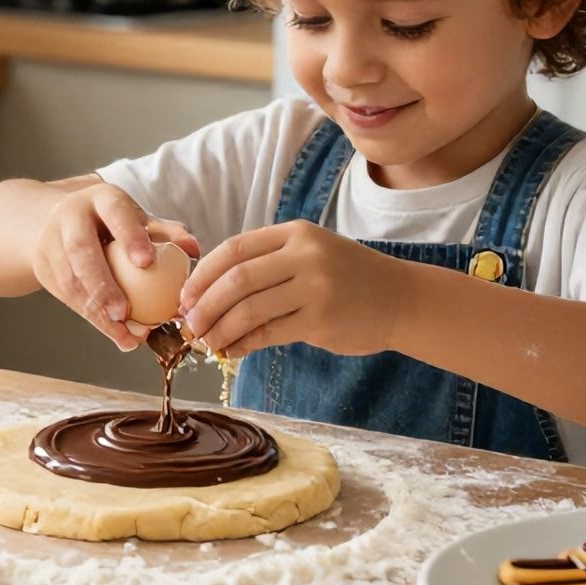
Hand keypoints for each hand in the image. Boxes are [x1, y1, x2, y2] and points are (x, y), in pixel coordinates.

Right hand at [32, 183, 199, 350]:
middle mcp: (70, 217)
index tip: (147, 263)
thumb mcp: (137, 220)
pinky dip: (92, 319)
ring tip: (125, 334)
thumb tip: (193, 250)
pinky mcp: (44, 268)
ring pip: (69, 279)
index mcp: (101, 198)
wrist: (59, 222)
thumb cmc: (113, 223)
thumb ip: (166, 234)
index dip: (130, 236)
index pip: (115, 213)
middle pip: (81, 250)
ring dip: (97, 311)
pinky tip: (116, 335)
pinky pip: (67, 297)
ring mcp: (51, 242)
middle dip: (102, 283)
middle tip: (124, 312)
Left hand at [179, 221, 403, 357]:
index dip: (203, 273)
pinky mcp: (321, 319)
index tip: (185, 295)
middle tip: (188, 324)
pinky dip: (243, 344)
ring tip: (205, 341)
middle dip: (204, 304)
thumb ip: (267, 264)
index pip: (235, 248)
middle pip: (237, 279)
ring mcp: (315, 287)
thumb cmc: (347, 279)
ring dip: (220, 328)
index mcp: (295, 234)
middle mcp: (305, 255)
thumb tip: (209, 291)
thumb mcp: (310, 254)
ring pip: (249, 309)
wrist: (400, 299)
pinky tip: (231, 350)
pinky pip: (269, 333)